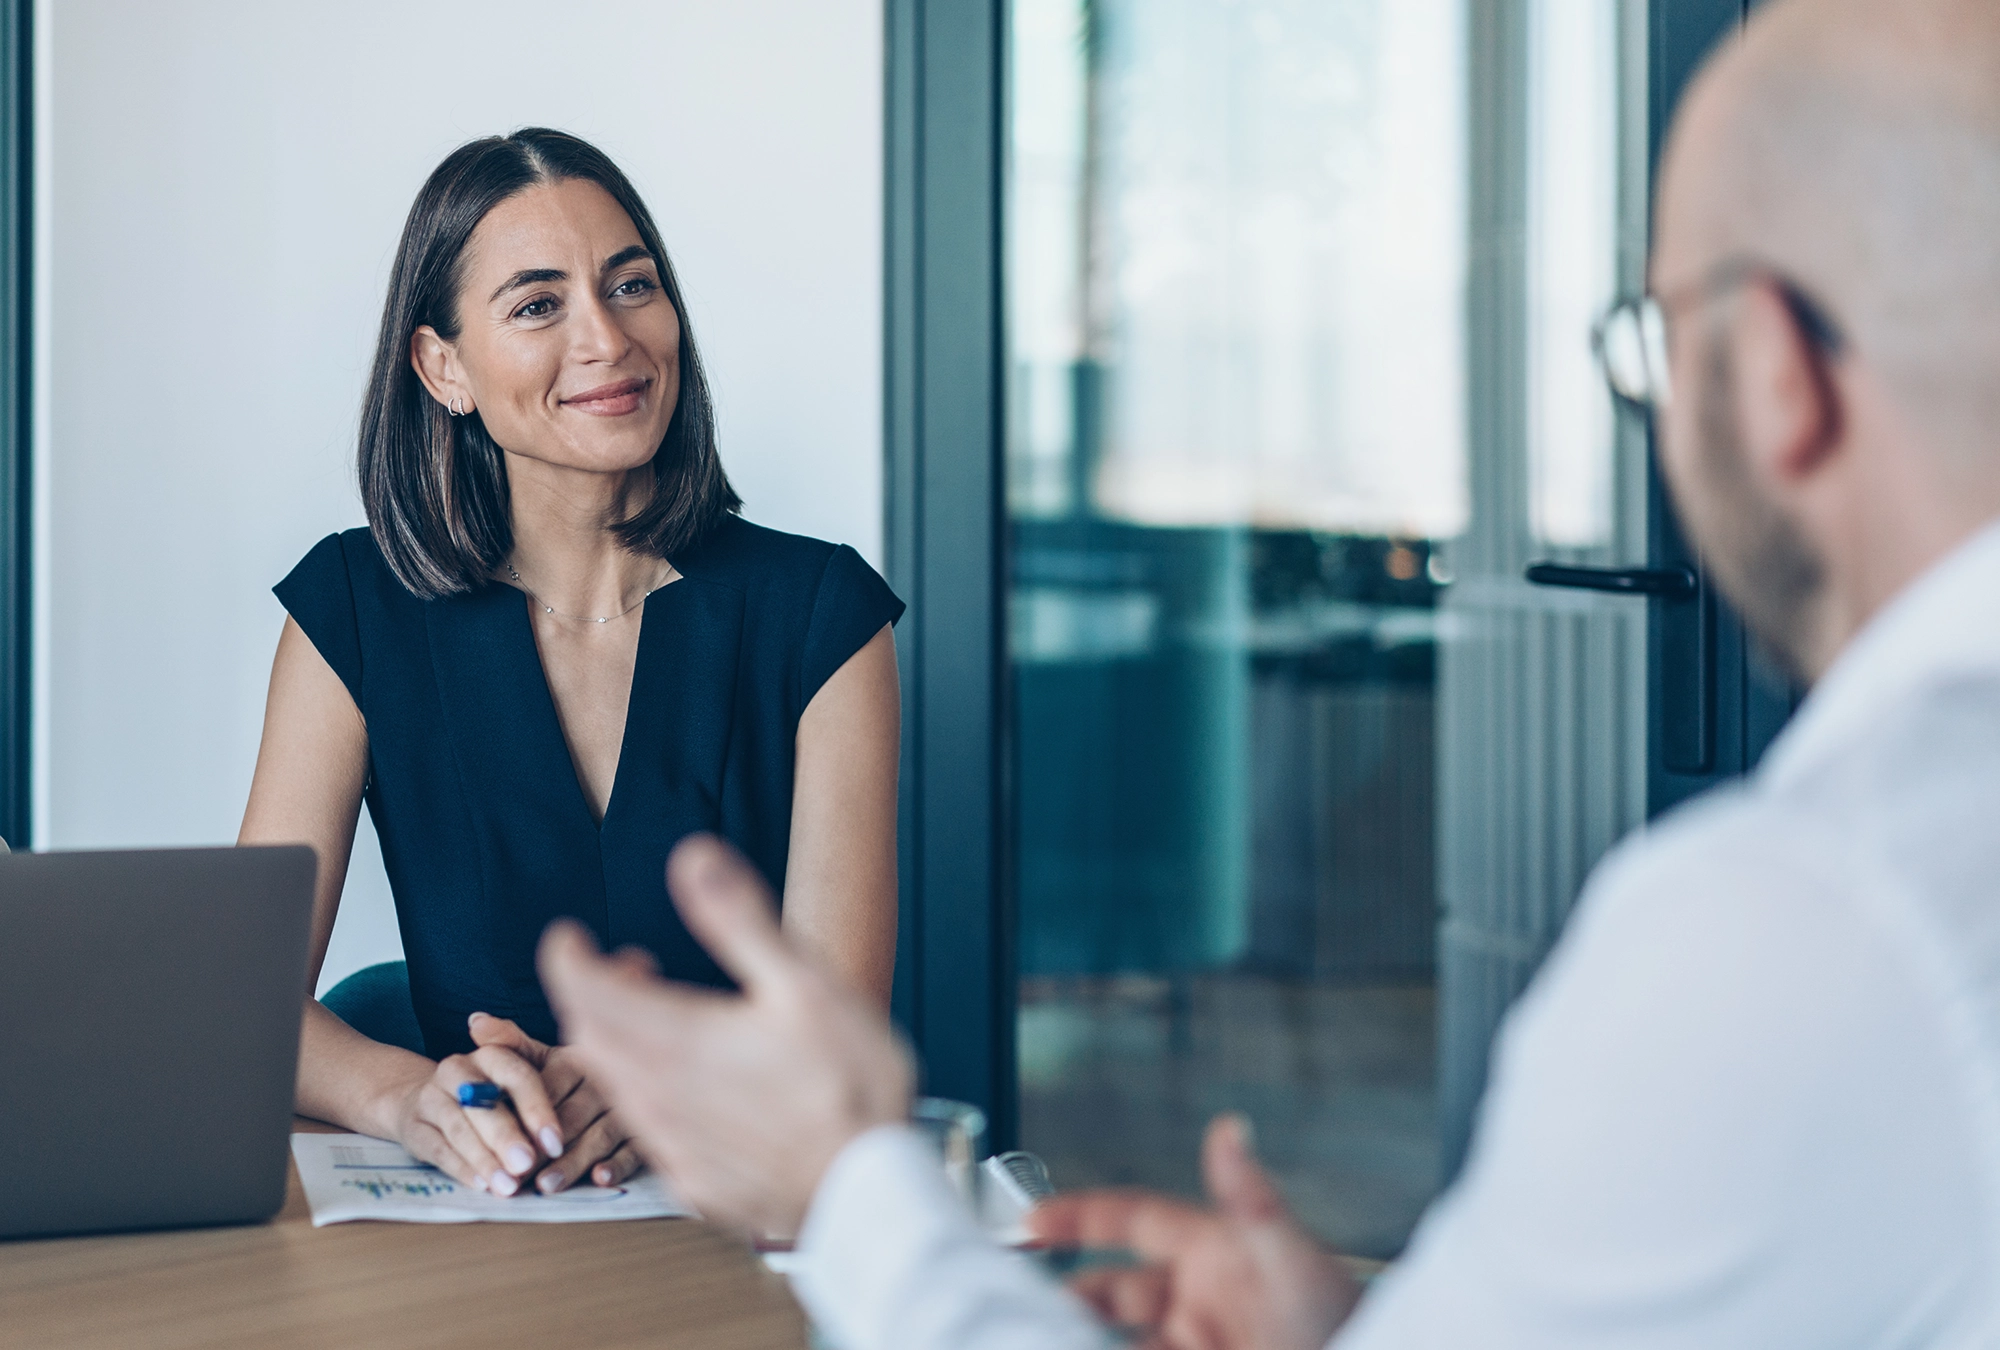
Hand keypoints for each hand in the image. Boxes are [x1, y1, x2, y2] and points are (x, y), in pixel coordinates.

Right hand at [376, 1038, 568, 1196]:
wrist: (422, 1101)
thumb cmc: (485, 1097)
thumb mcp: (513, 1088)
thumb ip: (535, 1104)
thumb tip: (558, 1141)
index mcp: (491, 1055)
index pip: (517, 1076)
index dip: (537, 1110)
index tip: (555, 1143)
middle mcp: (458, 1069)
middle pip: (485, 1103)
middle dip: (508, 1137)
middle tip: (527, 1164)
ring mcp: (431, 1097)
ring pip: (460, 1129)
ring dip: (486, 1159)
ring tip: (507, 1185)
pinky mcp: (413, 1126)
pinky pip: (438, 1149)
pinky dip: (462, 1169)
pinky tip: (482, 1185)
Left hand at [465, 1012, 642, 1192]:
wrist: (632, 1075)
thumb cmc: (569, 1077)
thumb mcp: (543, 1057)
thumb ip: (510, 1043)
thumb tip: (476, 1021)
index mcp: (579, 1061)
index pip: (551, 1086)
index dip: (527, 1113)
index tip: (503, 1138)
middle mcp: (606, 1083)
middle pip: (574, 1115)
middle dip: (545, 1146)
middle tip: (519, 1171)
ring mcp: (629, 1109)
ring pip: (601, 1136)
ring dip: (574, 1161)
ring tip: (545, 1185)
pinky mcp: (645, 1134)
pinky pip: (635, 1150)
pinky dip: (618, 1165)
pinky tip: (599, 1178)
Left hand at [538, 834, 913, 1236]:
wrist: (870, 1189)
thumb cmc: (848, 1084)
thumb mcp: (802, 983)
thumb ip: (738, 919)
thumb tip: (693, 858)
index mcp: (677, 1039)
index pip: (584, 991)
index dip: (565, 957)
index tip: (567, 937)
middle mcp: (658, 1095)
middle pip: (590, 1037)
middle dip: (593, 995)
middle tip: (630, 967)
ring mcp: (673, 1143)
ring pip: (613, 1085)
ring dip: (616, 1045)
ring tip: (658, 1022)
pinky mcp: (694, 1179)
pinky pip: (642, 1130)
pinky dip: (643, 1095)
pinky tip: (686, 1089)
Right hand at [1028, 1115, 1361, 1349]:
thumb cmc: (1348, 1323)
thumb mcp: (1292, 1257)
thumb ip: (1250, 1197)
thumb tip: (1229, 1129)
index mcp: (1216, 1252)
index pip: (1133, 1221)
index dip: (1080, 1218)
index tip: (1031, 1221)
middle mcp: (1202, 1299)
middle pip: (1111, 1290)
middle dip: (1067, 1294)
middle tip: (1023, 1303)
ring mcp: (1200, 1342)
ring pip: (1120, 1337)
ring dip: (1084, 1334)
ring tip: (1045, 1335)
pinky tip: (1085, 1347)